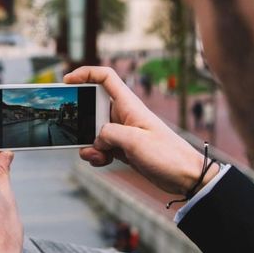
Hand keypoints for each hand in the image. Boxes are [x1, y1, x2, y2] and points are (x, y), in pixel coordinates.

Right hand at [65, 66, 217, 195]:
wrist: (186, 177)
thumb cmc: (167, 154)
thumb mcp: (134, 142)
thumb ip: (108, 134)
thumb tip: (96, 140)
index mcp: (129, 105)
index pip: (105, 78)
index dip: (85, 74)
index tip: (67, 81)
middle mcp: (124, 115)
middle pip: (93, 107)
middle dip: (81, 121)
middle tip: (74, 134)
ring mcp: (123, 132)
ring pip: (94, 131)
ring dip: (88, 144)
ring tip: (97, 156)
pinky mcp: (123, 149)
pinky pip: (101, 147)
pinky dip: (97, 155)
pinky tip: (104, 162)